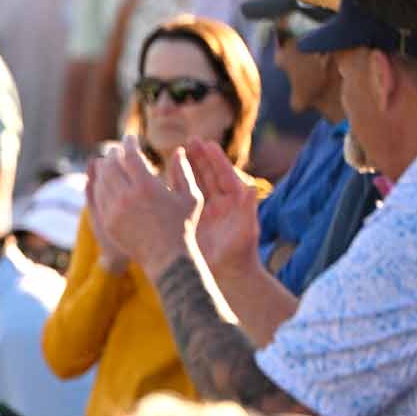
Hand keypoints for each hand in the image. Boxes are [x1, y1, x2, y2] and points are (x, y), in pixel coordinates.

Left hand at [92, 136, 201, 278]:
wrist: (167, 258)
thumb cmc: (183, 226)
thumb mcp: (190, 197)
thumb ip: (183, 171)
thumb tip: (180, 150)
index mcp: (147, 187)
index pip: (130, 155)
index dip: (129, 143)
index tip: (130, 138)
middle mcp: (127, 197)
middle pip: (112, 165)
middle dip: (114, 153)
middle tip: (116, 149)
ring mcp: (114, 210)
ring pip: (102, 180)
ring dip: (104, 168)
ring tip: (109, 162)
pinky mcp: (107, 222)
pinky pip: (99, 197)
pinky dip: (100, 185)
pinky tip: (105, 181)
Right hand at [186, 140, 259, 277]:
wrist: (229, 274)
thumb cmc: (240, 253)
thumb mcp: (246, 230)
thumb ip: (248, 208)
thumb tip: (252, 187)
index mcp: (234, 201)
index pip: (224, 174)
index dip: (215, 159)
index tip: (206, 143)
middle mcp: (219, 202)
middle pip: (208, 174)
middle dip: (199, 157)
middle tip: (190, 141)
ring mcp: (205, 210)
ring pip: (194, 183)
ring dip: (186, 167)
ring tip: (177, 151)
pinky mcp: (192, 219)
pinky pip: (182, 198)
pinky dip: (175, 186)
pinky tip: (163, 176)